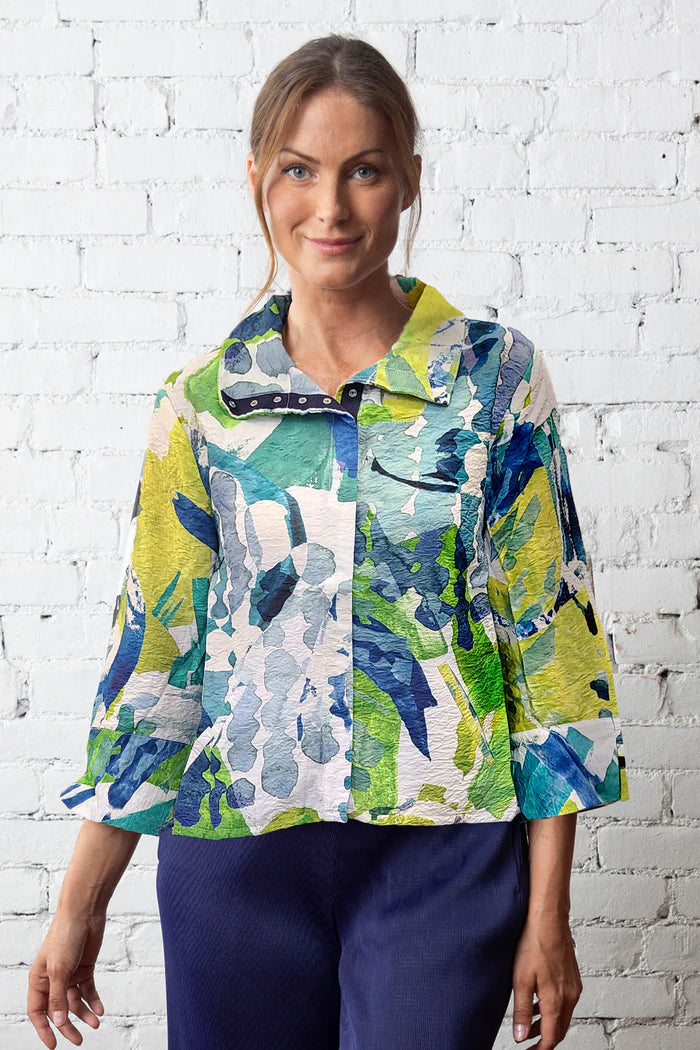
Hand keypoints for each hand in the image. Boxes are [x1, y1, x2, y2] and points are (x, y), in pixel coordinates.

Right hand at [27, 908, 106, 1046]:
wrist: (84, 913)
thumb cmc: (64, 936)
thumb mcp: (59, 969)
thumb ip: (58, 997)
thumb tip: (58, 1022)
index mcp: (38, 980)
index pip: (37, 1011)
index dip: (43, 1029)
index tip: (53, 1045)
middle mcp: (52, 979)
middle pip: (59, 1010)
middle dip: (68, 1026)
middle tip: (79, 1040)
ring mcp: (69, 974)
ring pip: (75, 1002)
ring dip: (84, 1013)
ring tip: (95, 1023)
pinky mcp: (84, 969)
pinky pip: (88, 990)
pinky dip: (93, 1000)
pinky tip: (100, 1009)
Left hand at [511, 912, 582, 1047]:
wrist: (549, 918)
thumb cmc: (534, 944)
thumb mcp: (521, 980)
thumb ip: (523, 1011)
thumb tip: (521, 1036)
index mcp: (557, 1001)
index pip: (551, 1038)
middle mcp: (570, 996)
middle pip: (560, 1030)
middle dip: (544, 1039)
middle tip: (528, 1042)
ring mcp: (574, 986)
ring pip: (564, 1016)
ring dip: (549, 1024)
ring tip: (531, 1023)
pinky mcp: (573, 976)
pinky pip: (566, 1001)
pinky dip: (554, 1009)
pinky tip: (540, 1001)